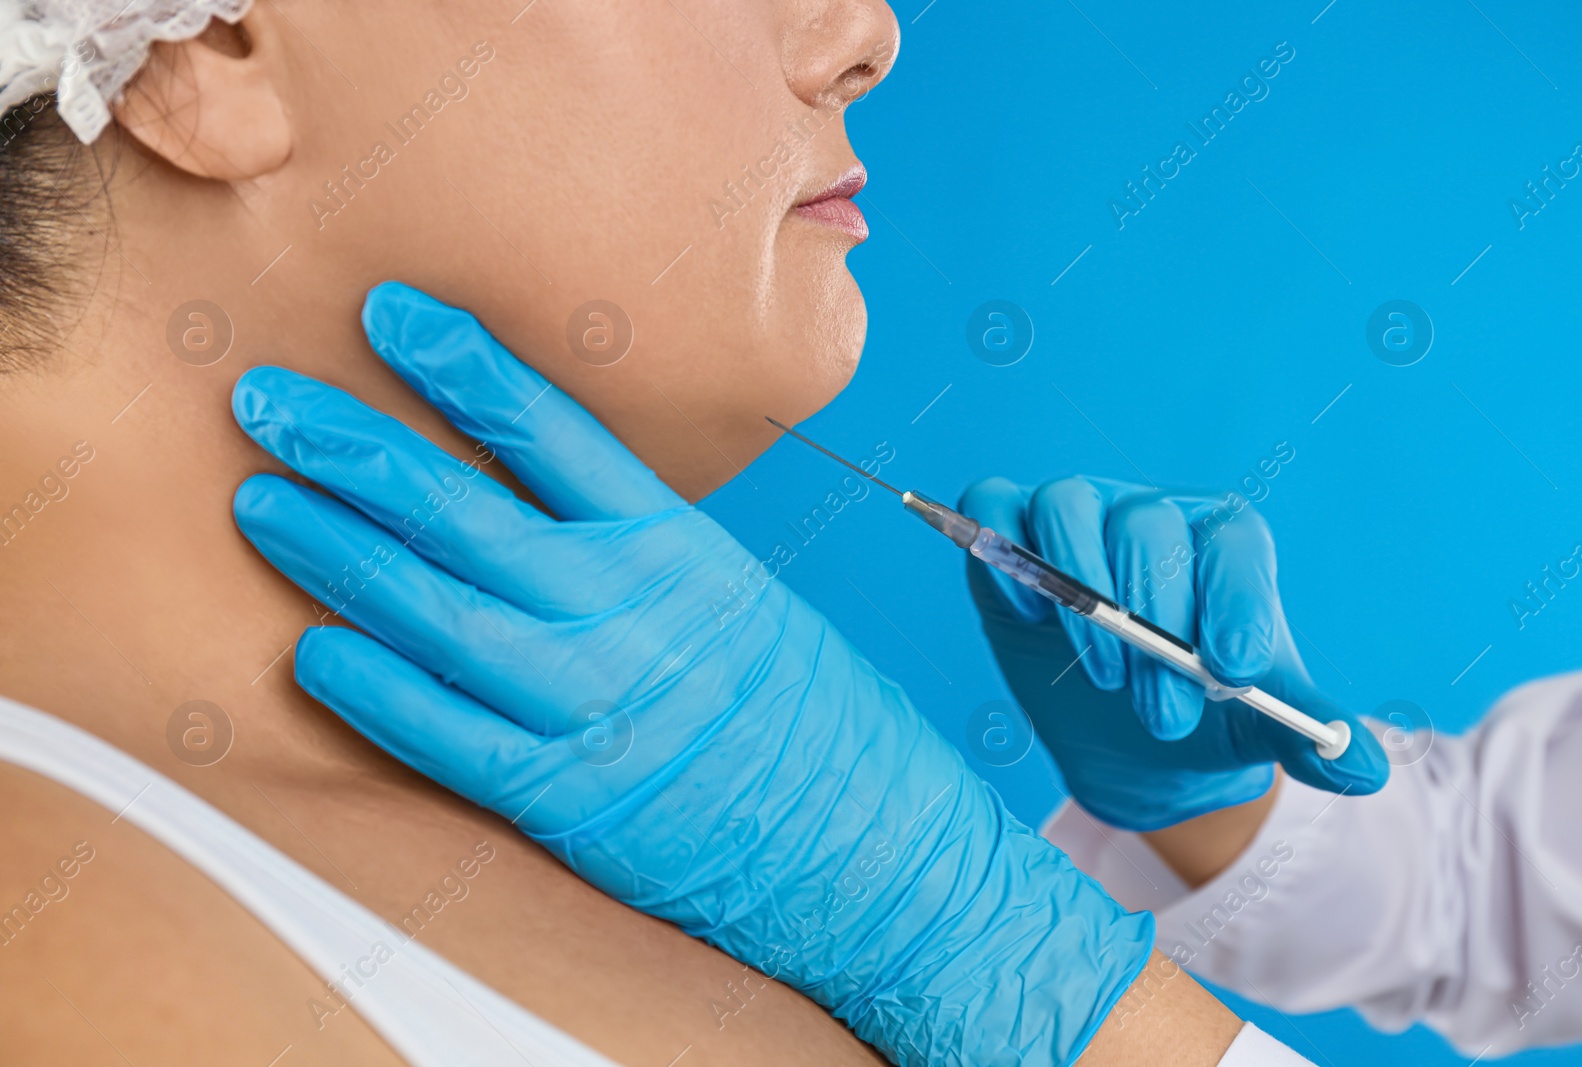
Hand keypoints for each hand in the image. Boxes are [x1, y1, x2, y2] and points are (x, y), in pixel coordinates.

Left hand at [229, 283, 1153, 1066]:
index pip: (555, 434)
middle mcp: (631, 610)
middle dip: (354, 448)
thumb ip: (636, 545)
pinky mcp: (570, 794)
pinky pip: (450, 735)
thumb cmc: (805, 708)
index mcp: (679, 547)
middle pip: (467, 512)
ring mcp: (597, 702)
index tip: (389, 314)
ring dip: (338, 553)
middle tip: (266, 400)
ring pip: (438, 612)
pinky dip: (376, 692)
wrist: (865, 838)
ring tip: (261, 501)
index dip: (464, 367)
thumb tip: (524, 492)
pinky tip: (311, 651)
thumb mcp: (736, 591)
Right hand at [959, 476, 1387, 831]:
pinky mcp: (1009, 537)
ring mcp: (1075, 518)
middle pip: (1146, 525)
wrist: (1132, 730)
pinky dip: (1001, 546)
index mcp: (1224, 542)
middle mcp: (1149, 515)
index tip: (1235, 669)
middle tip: (1166, 713)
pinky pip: (994, 508)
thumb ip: (1313, 740)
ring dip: (1081, 590)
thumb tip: (1363, 768)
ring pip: (1066, 506)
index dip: (1232, 599)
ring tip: (1105, 677)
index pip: (1231, 543)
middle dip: (1154, 622)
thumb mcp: (1263, 726)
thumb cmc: (1205, 709)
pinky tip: (1029, 615)